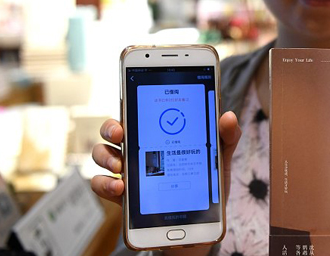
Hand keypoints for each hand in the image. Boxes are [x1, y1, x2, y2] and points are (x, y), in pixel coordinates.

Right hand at [91, 111, 241, 205]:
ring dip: (106, 157)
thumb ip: (226, 136)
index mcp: (159, 134)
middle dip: (110, 128)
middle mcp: (139, 149)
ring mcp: (128, 171)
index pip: (138, 112)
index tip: (130, 111)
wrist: (202, 222)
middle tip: (121, 135)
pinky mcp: (123, 195)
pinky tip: (120, 188)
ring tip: (122, 168)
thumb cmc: (206, 183)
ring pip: (102, 154)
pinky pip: (101, 185)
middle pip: (112, 130)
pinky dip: (105, 184)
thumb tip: (228, 117)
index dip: (128, 106)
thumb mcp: (219, 158)